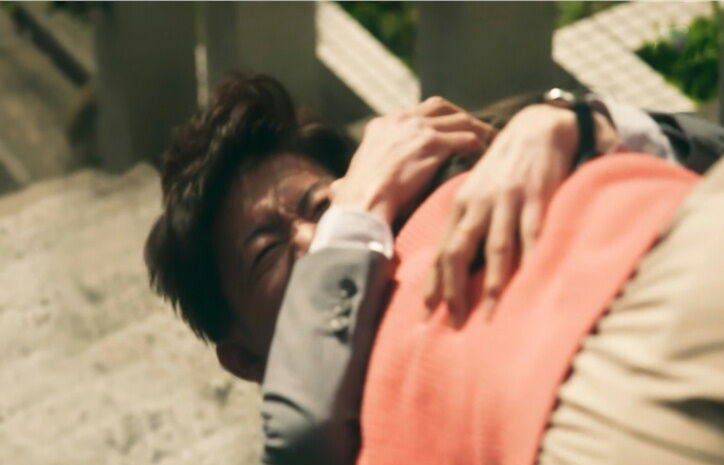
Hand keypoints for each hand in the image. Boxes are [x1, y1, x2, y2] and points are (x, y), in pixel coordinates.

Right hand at [332, 97, 493, 224]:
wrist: (363, 203)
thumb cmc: (356, 200)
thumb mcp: (349, 179)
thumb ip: (349, 178)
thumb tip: (339, 187)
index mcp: (382, 125)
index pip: (416, 112)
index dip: (435, 121)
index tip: (447, 131)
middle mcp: (401, 120)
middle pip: (441, 106)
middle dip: (460, 116)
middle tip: (475, 130)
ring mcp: (418, 129)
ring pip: (459, 120)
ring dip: (477, 130)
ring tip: (490, 143)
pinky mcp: (433, 143)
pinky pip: (467, 139)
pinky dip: (479, 147)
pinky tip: (485, 158)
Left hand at [424, 104, 617, 320]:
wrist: (537, 129)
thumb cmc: (503, 168)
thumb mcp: (477, 191)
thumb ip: (467, 222)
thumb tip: (454, 262)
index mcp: (460, 204)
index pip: (441, 249)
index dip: (433, 281)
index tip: (428, 309)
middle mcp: (477, 204)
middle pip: (457, 252)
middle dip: (453, 289)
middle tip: (453, 321)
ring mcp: (506, 201)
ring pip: (494, 249)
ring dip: (489, 285)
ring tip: (487, 314)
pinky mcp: (535, 198)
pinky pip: (530, 234)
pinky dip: (528, 259)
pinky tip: (526, 282)